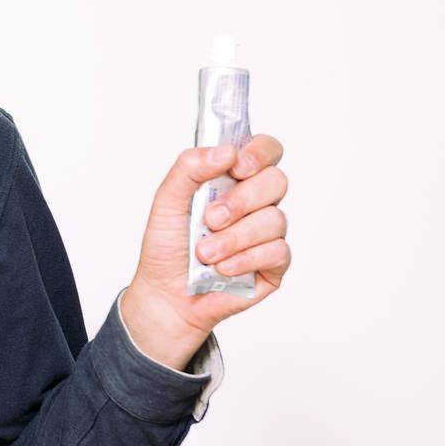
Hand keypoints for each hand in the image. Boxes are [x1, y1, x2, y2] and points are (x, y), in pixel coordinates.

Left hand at [120, 135, 290, 369]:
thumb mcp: (167, 202)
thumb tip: (225, 151)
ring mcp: (267, 233)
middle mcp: (255, 203)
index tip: (237, 166)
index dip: (259, 152)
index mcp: (232, 179)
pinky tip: (223, 268)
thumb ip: (189, 169)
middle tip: (211, 218)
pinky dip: (245, 259)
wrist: (166, 295)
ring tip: (205, 253)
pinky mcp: (274, 264)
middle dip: (242, 199)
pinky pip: (278, 251)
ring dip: (235, 237)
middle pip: (276, 180)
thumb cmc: (168, 247)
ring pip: (275, 219)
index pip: (265, 150)